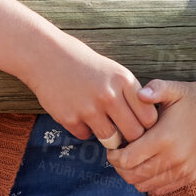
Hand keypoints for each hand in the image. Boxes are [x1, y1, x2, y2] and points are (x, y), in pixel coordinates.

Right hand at [25, 36, 157, 145]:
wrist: (47, 55)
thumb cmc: (85, 65)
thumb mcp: (114, 72)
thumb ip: (131, 94)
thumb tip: (146, 124)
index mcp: (124, 81)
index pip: (149, 118)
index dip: (145, 125)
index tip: (137, 124)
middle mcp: (109, 95)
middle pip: (133, 133)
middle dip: (129, 137)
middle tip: (122, 132)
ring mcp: (88, 108)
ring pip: (111, 139)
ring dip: (108, 137)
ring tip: (100, 123)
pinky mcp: (69, 118)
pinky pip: (85, 135)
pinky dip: (83, 129)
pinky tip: (77, 113)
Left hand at [107, 79, 195, 195]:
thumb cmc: (190, 99)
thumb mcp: (172, 88)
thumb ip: (154, 89)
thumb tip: (139, 94)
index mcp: (164, 138)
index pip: (127, 160)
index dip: (114, 156)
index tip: (113, 148)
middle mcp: (173, 158)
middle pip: (132, 176)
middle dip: (119, 168)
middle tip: (119, 155)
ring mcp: (182, 170)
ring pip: (144, 186)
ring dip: (133, 175)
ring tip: (133, 160)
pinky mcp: (188, 177)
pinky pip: (159, 189)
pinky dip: (149, 182)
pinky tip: (148, 166)